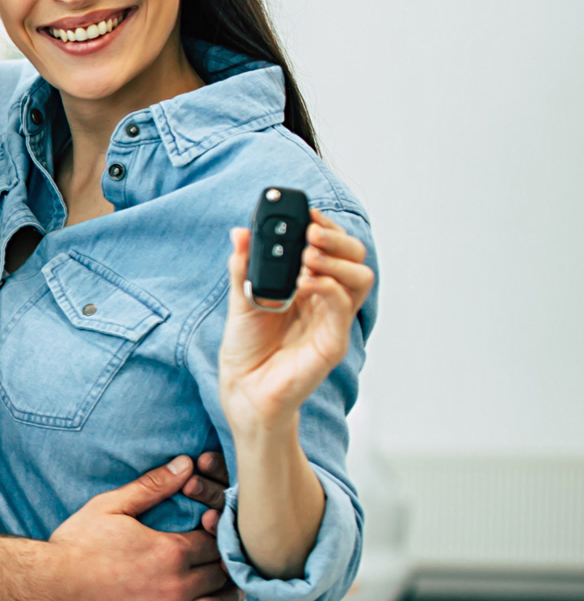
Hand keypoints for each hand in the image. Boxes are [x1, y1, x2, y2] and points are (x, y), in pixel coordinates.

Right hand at [41, 455, 250, 600]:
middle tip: (230, 562)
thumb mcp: (110, 506)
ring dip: (234, 600)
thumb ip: (151, 486)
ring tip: (236, 593)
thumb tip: (186, 463)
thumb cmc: (74, 546)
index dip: (220, 535)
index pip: (214, 542)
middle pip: (221, 575)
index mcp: (170, 551)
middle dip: (229, 566)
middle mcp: (177, 586)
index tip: (218, 532)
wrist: (46, 589)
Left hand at [219, 210, 373, 438]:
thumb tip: (240, 232)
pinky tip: (305, 284)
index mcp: (308, 285)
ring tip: (307, 258)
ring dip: (336, 261)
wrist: (244, 387)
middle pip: (355, 257)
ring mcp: (333, 320)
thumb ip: (243, 266)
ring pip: (361, 278)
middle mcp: (326, 299)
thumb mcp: (240, 298)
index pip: (332, 247)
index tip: (307, 213)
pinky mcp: (333, 341)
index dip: (325, 226)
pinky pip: (343, 307)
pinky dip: (327, 287)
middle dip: (336, 238)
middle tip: (311, 233)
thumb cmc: (247, 346)